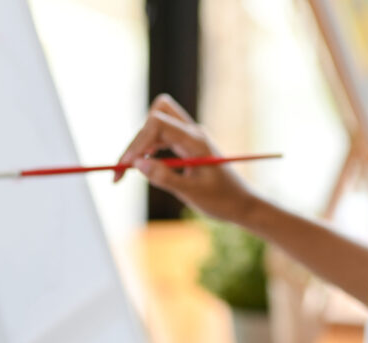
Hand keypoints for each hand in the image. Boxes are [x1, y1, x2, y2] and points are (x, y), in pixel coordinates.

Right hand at [116, 94, 257, 223]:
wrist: (242, 204)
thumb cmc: (222, 200)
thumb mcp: (191, 193)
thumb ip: (164, 177)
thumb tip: (137, 164)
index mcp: (195, 140)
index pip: (158, 123)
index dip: (138, 141)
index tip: (127, 165)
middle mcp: (193, 133)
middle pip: (157, 115)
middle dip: (137, 138)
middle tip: (125, 167)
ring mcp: (191, 138)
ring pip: (158, 123)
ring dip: (142, 142)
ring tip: (129, 169)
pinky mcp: (188, 146)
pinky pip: (163, 136)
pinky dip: (149, 148)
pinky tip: (144, 165)